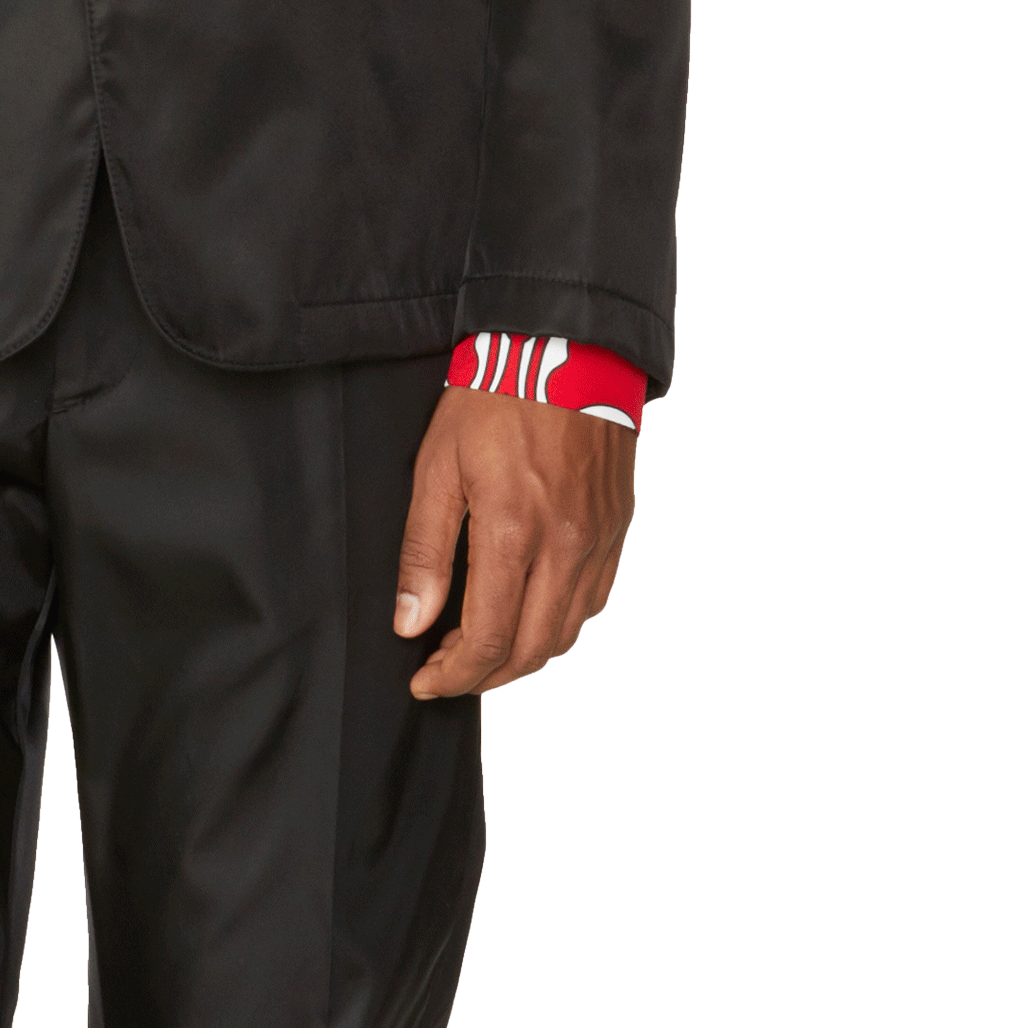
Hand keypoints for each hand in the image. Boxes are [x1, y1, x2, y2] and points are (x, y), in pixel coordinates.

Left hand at [394, 382, 635, 696]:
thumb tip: (411, 621)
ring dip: (522, 655)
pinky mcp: (616, 528)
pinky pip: (592, 600)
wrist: (563, 348)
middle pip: (529, 650)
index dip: (453, 674)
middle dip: (484, 676)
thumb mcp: (438, 466)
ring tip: (483, 649)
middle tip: (448, 672)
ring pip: (564, 633)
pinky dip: (558, 623)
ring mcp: (598, 541)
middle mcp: (566, 548)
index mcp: (515, 534)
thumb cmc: (494, 398)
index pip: (487, 640)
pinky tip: (529, 613)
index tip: (424, 680)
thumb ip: (424, 551)